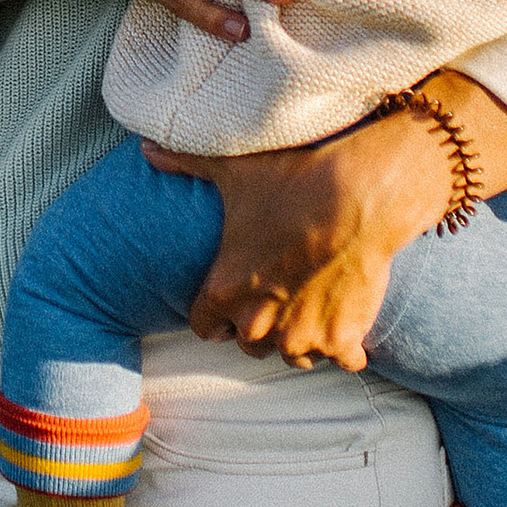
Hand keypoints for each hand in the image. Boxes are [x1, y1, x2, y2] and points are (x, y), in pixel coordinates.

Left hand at [157, 72, 506, 369]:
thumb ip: (185, 161)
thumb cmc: (294, 181)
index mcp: (226, 291)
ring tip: (313, 310)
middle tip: (279, 299)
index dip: (218, 315)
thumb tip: (146, 146)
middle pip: (251, 345)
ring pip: (295, 357)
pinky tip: (350, 323)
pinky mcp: (344, 338)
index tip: (233, 300)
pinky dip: (348, 346)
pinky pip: (344, 360)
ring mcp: (304, 336)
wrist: (360, 195)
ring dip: (302, 339)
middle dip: (261, 327)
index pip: (206, 327)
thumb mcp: (234, 170)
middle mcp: (259, 323)